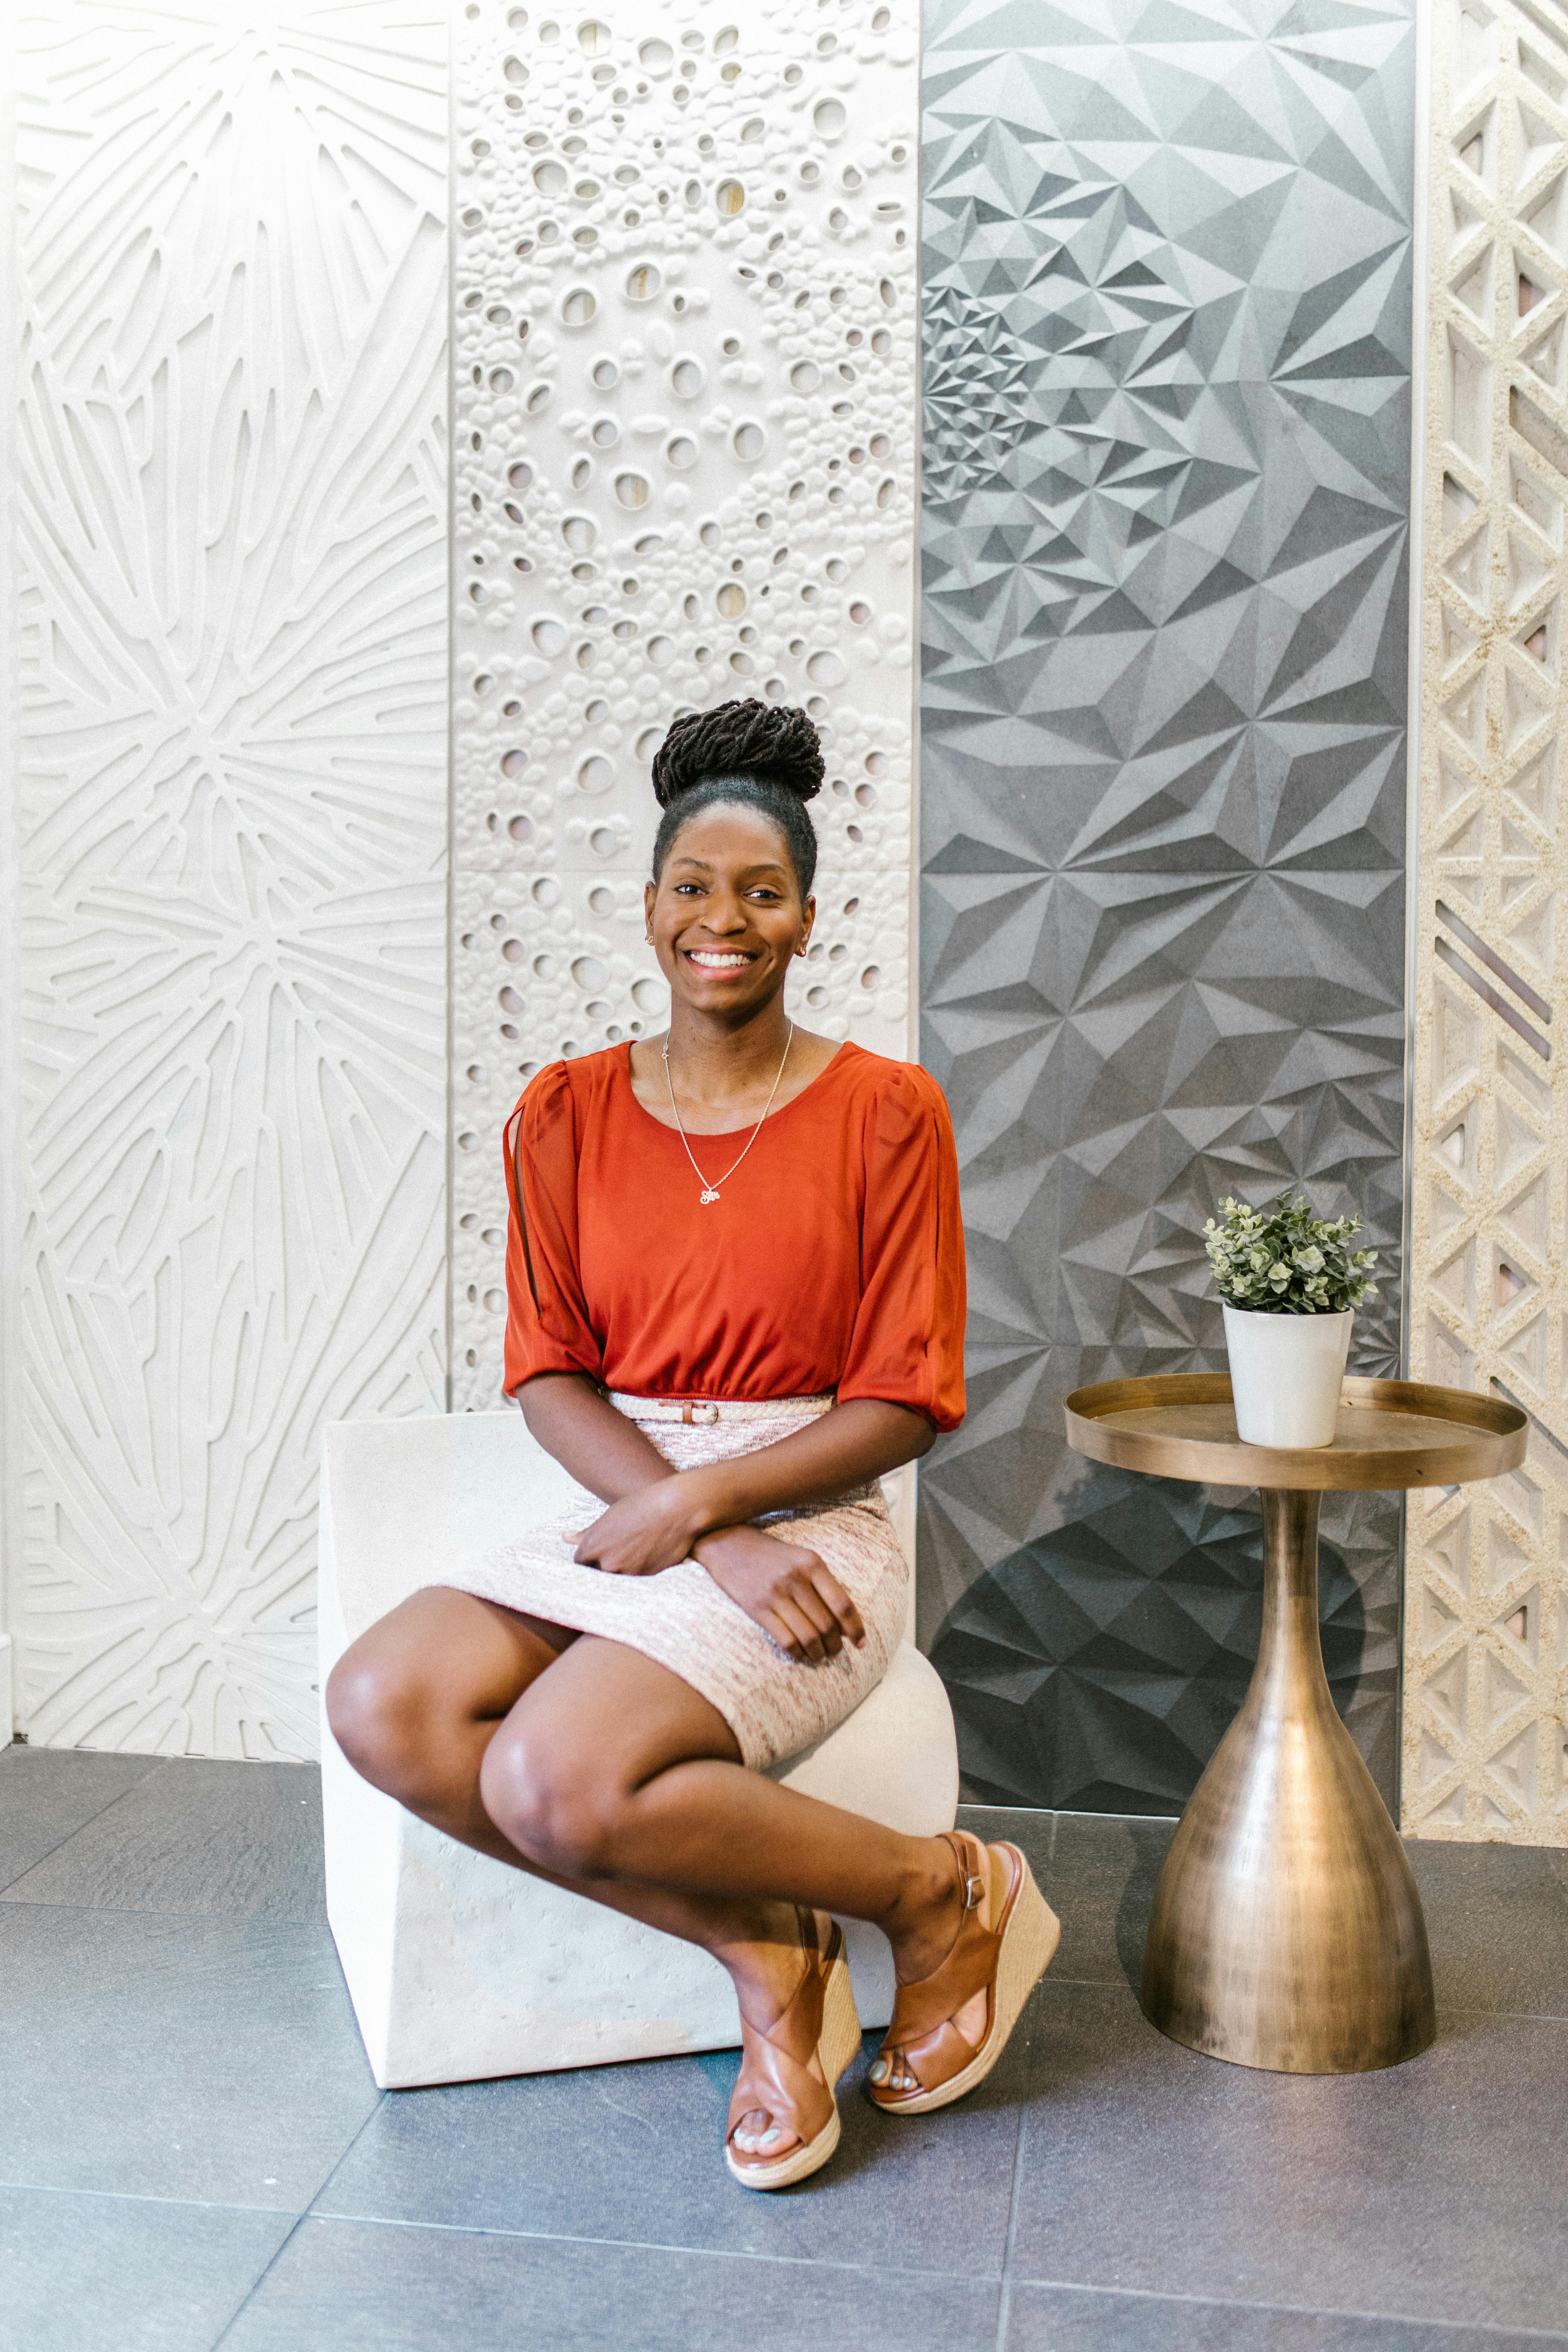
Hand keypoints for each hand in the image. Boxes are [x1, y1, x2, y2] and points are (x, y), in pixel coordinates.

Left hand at [571, 1475, 704, 1575]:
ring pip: (618, 1579)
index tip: (601, 1552)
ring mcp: (627, 1573)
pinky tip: (649, 1554)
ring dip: (624, 1569)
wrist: (676, 1508)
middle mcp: (606, 1563)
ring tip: (637, 1551)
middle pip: (597, 1574)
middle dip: (606, 1565)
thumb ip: (587, 1533)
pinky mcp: (646, 1579)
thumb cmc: (642, 1505)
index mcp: (592, 1546)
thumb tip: (565, 1537)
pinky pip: (637, 1581)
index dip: (591, 1557)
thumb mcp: (610, 1516)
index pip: (581, 1563)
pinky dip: (640, 1571)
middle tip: (622, 1550)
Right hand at [694, 1525, 865, 1662]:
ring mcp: (775, 1594)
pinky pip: (786, 1640)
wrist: (728, 1544)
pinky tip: (801, 1654)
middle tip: (836, 1651)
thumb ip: (823, 1584)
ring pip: (808, 1636)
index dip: (855, 1628)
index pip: (842, 1604)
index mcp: (812, 1564)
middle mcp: (796, 1578)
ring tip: (821, 1655)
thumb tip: (844, 1622)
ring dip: (819, 1653)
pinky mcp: (757, 1609)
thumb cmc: (771, 1555)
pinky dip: (798, 1653)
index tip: (860, 1643)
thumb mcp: (801, 1558)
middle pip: (826, 1625)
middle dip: (836, 1645)